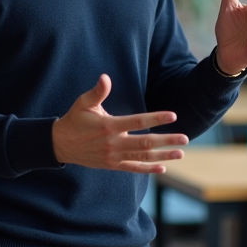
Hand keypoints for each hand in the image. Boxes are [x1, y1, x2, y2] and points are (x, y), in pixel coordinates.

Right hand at [52, 74, 187, 173]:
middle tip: (185, 138)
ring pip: (142, 157)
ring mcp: (114, 156)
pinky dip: (148, 169)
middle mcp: (113, 143)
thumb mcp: (83, 103)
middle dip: (166, 140)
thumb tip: (105, 77)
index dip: (155, 118)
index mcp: (109, 126)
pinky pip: (133, 168)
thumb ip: (98, 92)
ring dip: (163, 155)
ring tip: (180, 152)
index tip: (173, 115)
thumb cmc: (75, 119)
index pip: (137, 121)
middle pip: (145, 143)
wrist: (61, 144)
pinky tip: (163, 167)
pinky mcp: (112, 165)